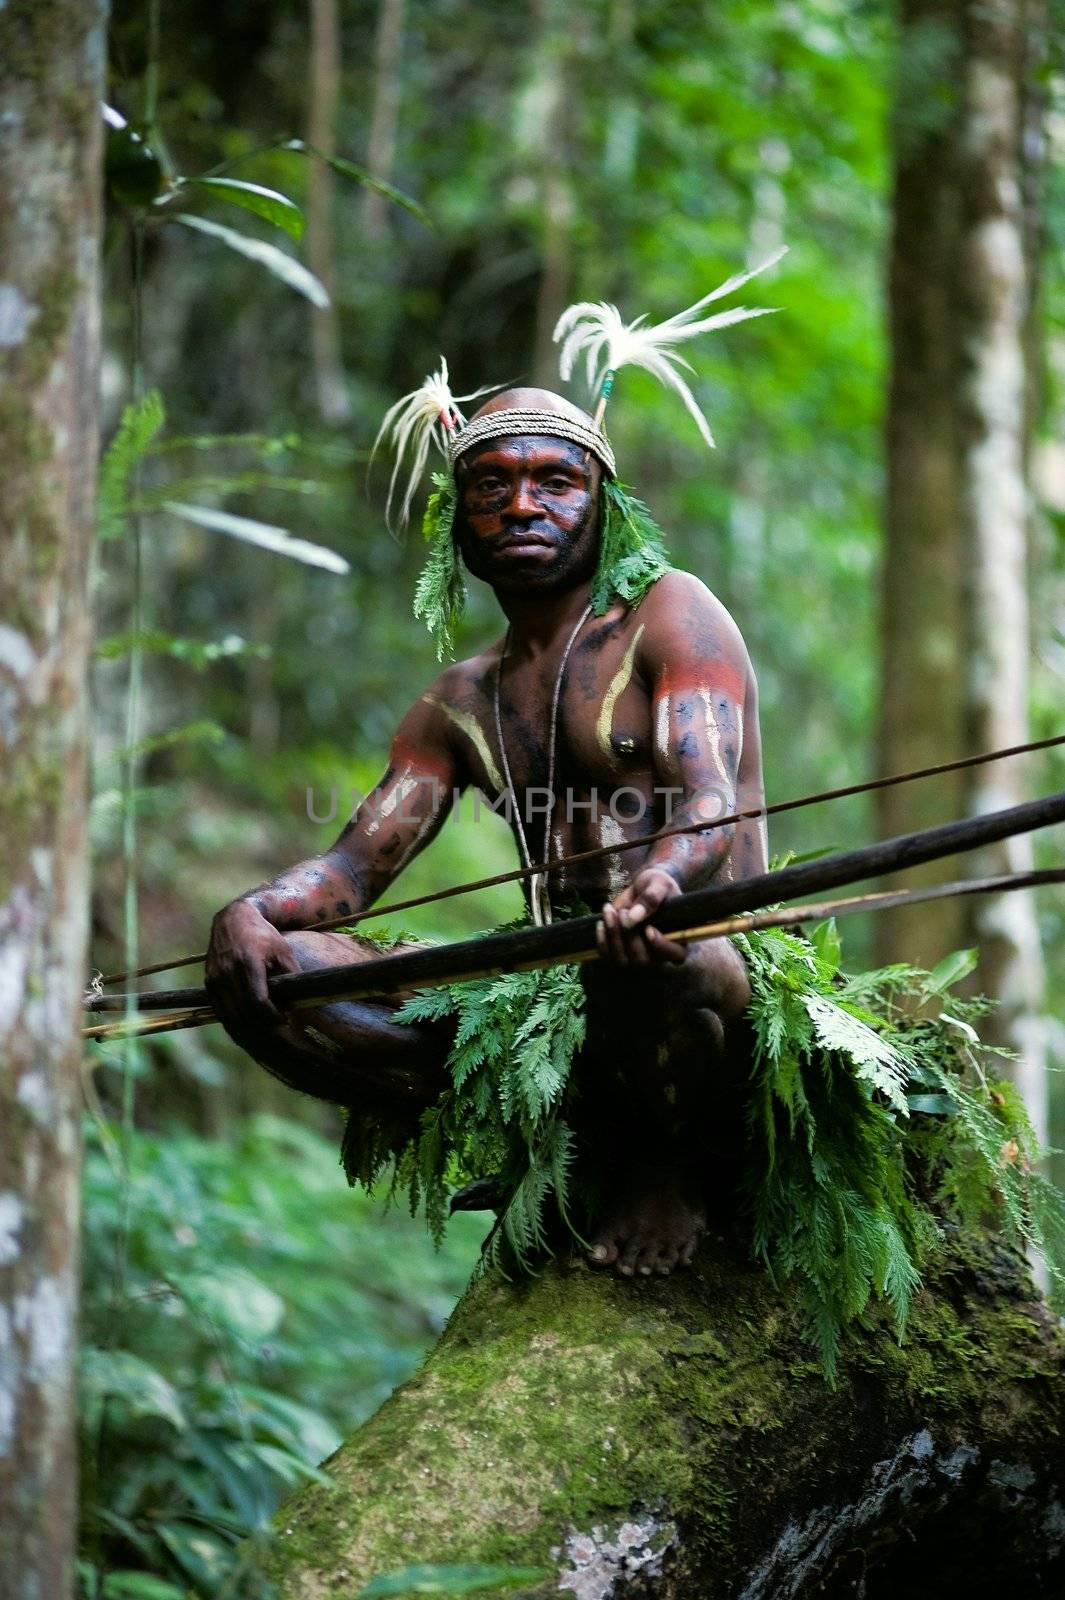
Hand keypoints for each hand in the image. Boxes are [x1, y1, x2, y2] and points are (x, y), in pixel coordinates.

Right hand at [204, 901, 300, 1033]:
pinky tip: (248, 1020)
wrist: (232, 919)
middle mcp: (228, 972)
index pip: (258, 1001)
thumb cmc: (261, 934)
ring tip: (264, 1024)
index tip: (285, 1019)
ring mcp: (215, 978)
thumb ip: (292, 973)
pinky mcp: (208, 982)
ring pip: (230, 1015)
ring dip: (248, 1026)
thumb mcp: (282, 949)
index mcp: (249, 962)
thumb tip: (303, 998)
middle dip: (263, 1024)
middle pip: (244, 1012)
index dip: (273, 1016)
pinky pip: (220, 1010)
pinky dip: (233, 1021)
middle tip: (277, 1024)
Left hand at [596, 868, 686, 966]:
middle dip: (630, 937)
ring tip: (610, 911)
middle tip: (624, 912)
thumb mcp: (659, 884)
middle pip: (643, 960)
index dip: (662, 946)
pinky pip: (608, 957)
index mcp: (678, 939)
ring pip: (623, 961)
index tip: (649, 928)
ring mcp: (638, 955)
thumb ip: (651, 898)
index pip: (676, 955)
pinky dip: (602, 941)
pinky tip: (601, 923)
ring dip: (613, 937)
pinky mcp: (620, 952)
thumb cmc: (657, 885)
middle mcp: (659, 954)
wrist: (642, 886)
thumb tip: (633, 917)